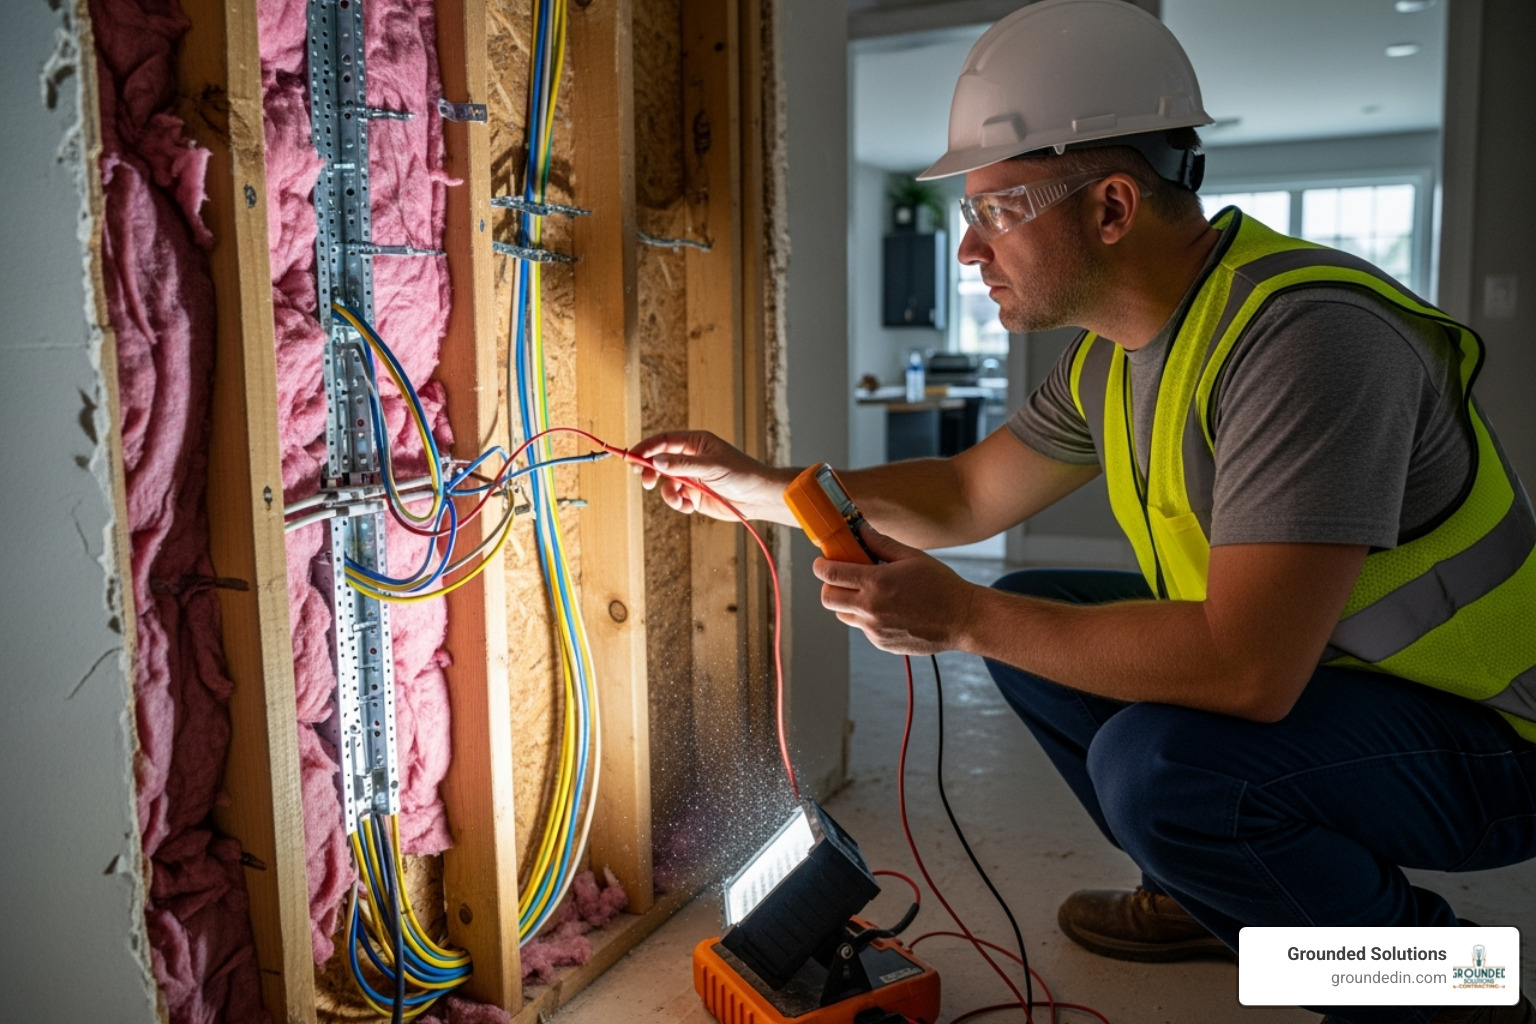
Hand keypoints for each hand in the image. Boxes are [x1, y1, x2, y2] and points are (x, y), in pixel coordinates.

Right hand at [629, 430, 795, 523]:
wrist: (757, 497)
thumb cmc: (740, 474)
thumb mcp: (710, 467)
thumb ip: (682, 465)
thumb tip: (656, 461)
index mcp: (695, 443)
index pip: (663, 441)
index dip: (646, 448)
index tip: (631, 458)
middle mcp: (691, 458)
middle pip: (659, 461)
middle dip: (650, 472)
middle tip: (646, 483)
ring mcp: (691, 477)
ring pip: (666, 483)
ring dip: (668, 493)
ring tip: (680, 499)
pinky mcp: (694, 495)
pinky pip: (675, 498)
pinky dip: (678, 504)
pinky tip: (690, 506)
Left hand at [813, 524, 979, 655]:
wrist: (961, 619)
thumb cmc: (940, 585)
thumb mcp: (911, 557)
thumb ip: (881, 544)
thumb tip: (861, 530)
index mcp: (876, 582)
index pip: (831, 574)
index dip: (821, 566)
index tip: (822, 562)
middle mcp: (871, 608)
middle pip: (828, 598)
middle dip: (829, 585)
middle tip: (842, 577)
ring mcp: (874, 629)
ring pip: (842, 615)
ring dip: (846, 602)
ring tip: (866, 593)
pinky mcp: (881, 642)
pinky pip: (861, 628)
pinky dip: (866, 617)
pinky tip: (887, 608)